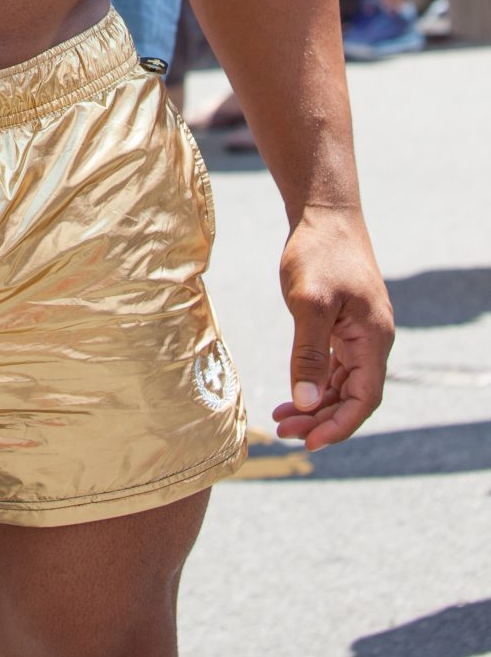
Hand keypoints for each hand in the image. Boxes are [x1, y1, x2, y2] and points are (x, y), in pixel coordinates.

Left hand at [272, 205, 392, 449]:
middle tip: (283, 431)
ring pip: (344, 383)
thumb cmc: (319, 253)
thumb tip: (307, 404)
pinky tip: (294, 392)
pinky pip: (336, 365)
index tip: (308, 443)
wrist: (324, 214)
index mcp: (373, 340)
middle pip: (353, 396)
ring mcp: (360, 332)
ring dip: (317, 404)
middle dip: (321, 419)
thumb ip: (310, 353)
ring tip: (282, 420)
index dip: (339, 426)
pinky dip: (316, 382)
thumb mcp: (309, 302)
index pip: (364, 399)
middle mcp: (372, 340)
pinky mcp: (345, 323)